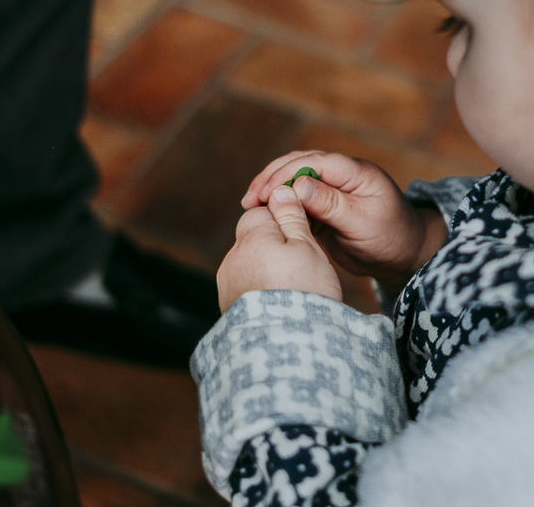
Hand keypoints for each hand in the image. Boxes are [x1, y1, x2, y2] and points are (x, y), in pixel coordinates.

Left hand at [217, 186, 341, 312]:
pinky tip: (279, 302)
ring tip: (292, 287)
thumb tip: (280, 189)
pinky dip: (260, 289)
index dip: (282, 218)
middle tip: (302, 264)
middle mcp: (232, 258)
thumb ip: (291, 216)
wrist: (286, 345)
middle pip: (254, 238)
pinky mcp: (228, 306)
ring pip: (250, 263)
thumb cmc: (304, 290)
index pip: (260, 211)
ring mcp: (227, 284)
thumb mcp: (306, 247)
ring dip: (267, 268)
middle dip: (275, 245)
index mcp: (250, 238)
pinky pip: (246, 286)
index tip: (302, 234)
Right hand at [242, 151, 447, 291]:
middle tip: (250, 199)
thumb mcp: (362, 221)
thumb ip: (331, 203)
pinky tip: (263, 215)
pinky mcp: (323, 207)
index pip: (314, 161)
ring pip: (294, 181)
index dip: (287, 173)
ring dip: (272, 190)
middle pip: (298, 165)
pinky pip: (297, 200)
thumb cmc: (391, 237)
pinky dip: (279, 205)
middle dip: (272, 178)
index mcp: (355, 171)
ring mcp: (331, 190)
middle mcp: (341, 176)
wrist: (403, 256)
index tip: (266, 192)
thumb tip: (298, 185)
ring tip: (249, 205)